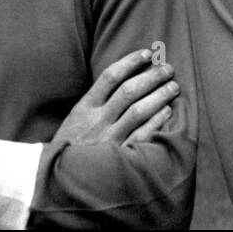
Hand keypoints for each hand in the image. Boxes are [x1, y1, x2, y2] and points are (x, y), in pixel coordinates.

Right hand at [53, 49, 179, 146]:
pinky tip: (168, 110)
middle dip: (151, 76)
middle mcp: (97, 120)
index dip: (131, 61)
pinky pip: (142, 135)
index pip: (110, 76)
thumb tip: (125, 77)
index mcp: (84, 107)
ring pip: (138, 110)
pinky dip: (157, 121)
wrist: (60, 178)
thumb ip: (96, 100)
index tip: (147, 53)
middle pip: (128, 90)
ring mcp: (108, 139)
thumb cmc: (71, 145)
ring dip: (159, 95)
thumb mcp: (76, 118)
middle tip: (167, 68)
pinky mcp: (119, 156)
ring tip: (173, 86)